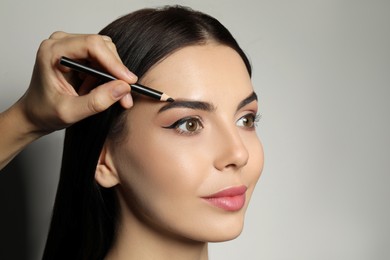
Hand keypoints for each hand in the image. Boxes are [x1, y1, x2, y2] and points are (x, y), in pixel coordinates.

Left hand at [20, 31, 137, 133]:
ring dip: (112, 76)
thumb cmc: (45, 112)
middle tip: (124, 96)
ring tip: (103, 95)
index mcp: (53, 51)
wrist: (34, 114)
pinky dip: (108, 77)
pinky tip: (97, 91)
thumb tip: (123, 88)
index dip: (113, 62)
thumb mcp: (71, 112)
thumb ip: (97, 101)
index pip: (92, 45)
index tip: (128, 81)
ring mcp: (72, 46)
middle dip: (116, 72)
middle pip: (103, 46)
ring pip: (107, 53)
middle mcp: (62, 43)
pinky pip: (104, 60)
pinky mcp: (80, 54)